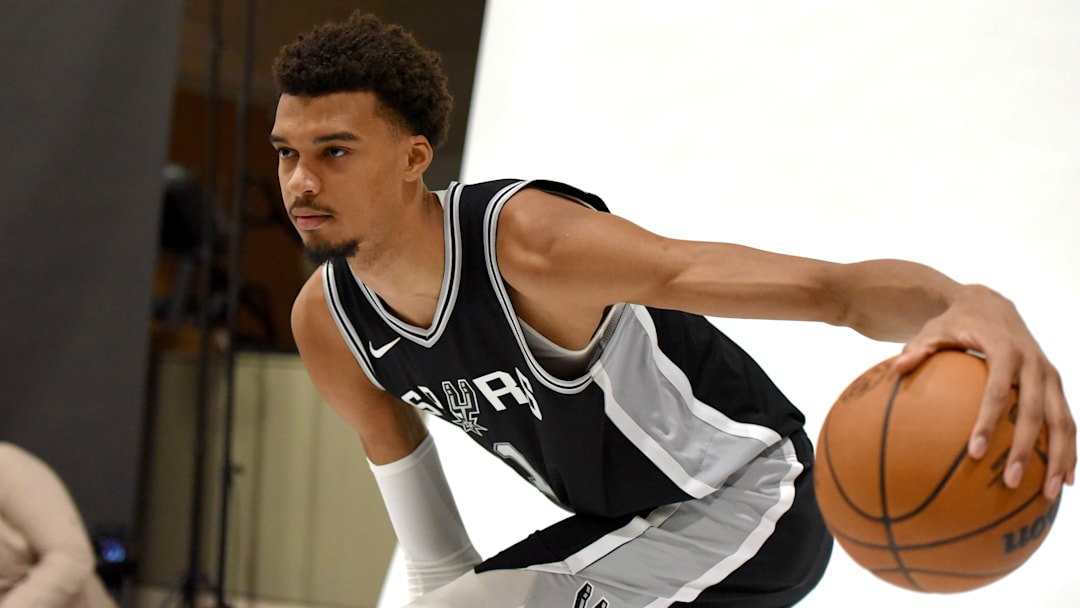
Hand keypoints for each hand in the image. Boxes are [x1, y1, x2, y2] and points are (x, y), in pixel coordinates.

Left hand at [892, 284, 1075, 500]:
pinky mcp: (1055, 384)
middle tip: (1008, 481)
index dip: (988, 421)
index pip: (998, 391)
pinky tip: (1063, 480)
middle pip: (1035, 411)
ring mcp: (1049, 374)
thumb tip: (897, 369)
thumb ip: (918, 348)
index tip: (974, 451)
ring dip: (1058, 457)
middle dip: (1025, 449)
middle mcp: (1033, 362)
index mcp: (1005, 349)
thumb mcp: (933, 329)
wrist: (990, 302)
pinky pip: (1067, 420)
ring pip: (1062, 420)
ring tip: (1047, 492)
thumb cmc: (955, 321)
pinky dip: (1068, 449)